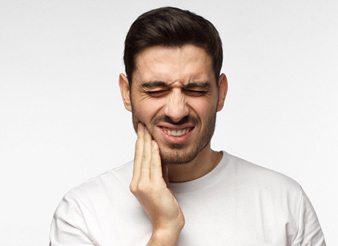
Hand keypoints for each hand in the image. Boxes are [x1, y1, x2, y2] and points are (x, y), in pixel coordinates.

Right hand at [130, 124, 184, 244]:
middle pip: (139, 156)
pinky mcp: (153, 187)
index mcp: (137, 182)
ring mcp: (143, 185)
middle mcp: (137, 183)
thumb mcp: (161, 183)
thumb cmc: (165, 205)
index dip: (140, 144)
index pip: (138, 159)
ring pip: (145, 159)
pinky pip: (154, 166)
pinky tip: (154, 143)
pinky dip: (154, 153)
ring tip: (146, 129)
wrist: (167, 224)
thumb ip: (159, 170)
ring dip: (146, 142)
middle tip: (142, 125)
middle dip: (141, 139)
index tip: (141, 131)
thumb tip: (160, 154)